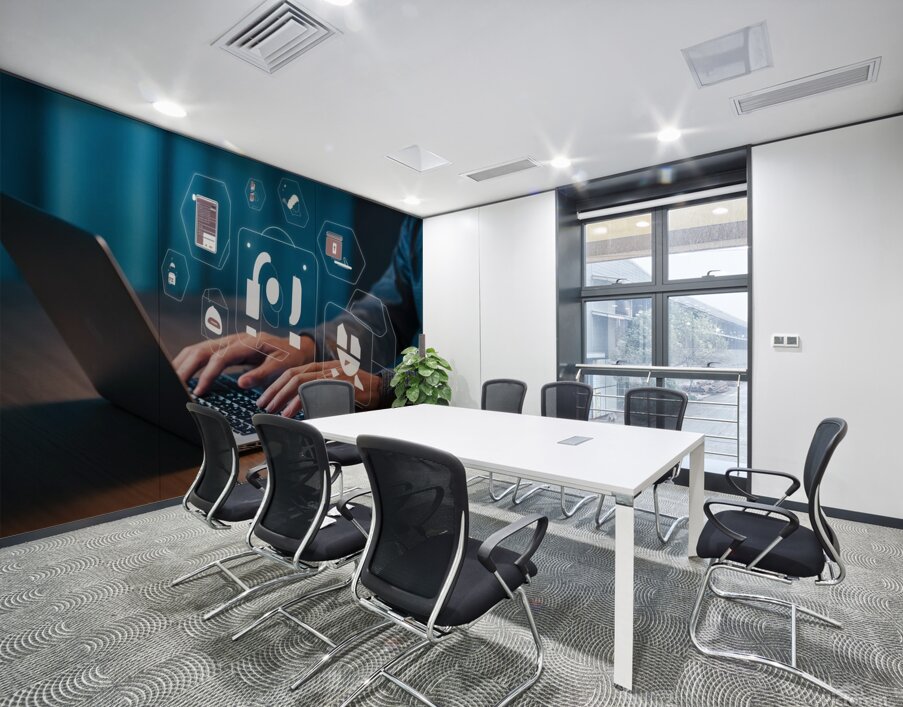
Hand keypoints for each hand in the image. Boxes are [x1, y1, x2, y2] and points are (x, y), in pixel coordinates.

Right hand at [173, 332, 315, 395]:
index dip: (207, 374)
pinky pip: (203, 354)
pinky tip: (182, 374)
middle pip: (202, 350)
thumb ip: (262, 374)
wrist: (298, 347)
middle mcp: (235, 340)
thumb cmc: (291, 356)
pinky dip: (190, 363)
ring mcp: (229, 343)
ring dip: (183, 364)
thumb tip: (241, 382)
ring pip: (198, 349)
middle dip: (186, 368)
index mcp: (247, 343)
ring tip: (172, 380)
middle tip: (174, 385)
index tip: (199, 391)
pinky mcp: (226, 349)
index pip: (220, 358)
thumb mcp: (282, 366)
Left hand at [255, 361, 383, 416]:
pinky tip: (292, 413)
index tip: (266, 397)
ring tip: (275, 410)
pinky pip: (314, 392)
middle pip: (292, 374)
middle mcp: (325, 367)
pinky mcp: (337, 383)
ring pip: (299, 381)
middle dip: (275, 390)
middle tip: (264, 404)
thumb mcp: (336, 386)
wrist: (381, 389)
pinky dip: (299, 403)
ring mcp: (331, 374)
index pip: (293, 371)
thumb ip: (318, 391)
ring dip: (283, 397)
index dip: (276, 384)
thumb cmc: (360, 391)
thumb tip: (299, 405)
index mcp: (323, 366)